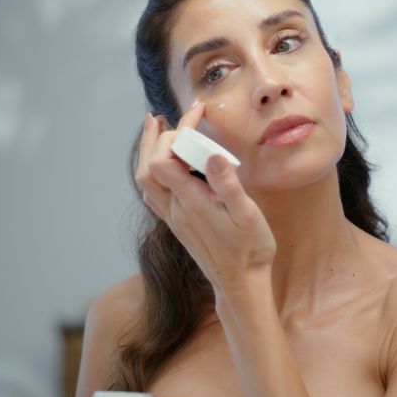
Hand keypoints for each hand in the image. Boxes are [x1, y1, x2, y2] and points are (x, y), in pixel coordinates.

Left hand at [135, 106, 275, 295]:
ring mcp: (174, 218)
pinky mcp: (177, 224)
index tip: (197, 112)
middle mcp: (176, 209)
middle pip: (146, 168)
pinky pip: (153, 193)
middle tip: (162, 117)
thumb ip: (228, 184)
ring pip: (145, 181)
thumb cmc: (250, 249)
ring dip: (148, 153)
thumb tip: (212, 155)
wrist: (241, 284)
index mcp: (192, 202)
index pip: (166, 159)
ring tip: (157, 131)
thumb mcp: (247, 215)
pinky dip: (153, 171)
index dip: (177, 131)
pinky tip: (165, 165)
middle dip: (152, 138)